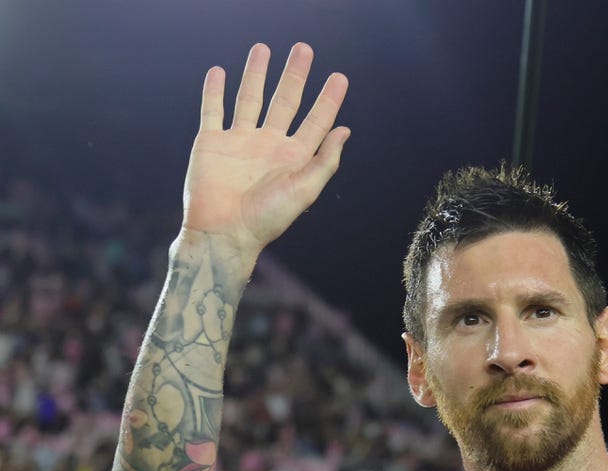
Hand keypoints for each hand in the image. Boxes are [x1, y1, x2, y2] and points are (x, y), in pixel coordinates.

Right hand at [181, 42, 349, 253]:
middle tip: (304, 49)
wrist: (224, 233)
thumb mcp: (304, 190)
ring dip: (256, 74)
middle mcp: (268, 145)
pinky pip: (213, 110)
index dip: (328, 99)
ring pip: (249, 98)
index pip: (316, 121)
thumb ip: (325, 160)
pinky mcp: (212, 143)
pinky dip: (214, 91)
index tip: (339, 77)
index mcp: (294, 157)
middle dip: (294, 75)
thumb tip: (344, 130)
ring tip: (263, 49)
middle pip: (285, 101)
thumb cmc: (267, 219)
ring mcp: (240, 142)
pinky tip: (220, 72)